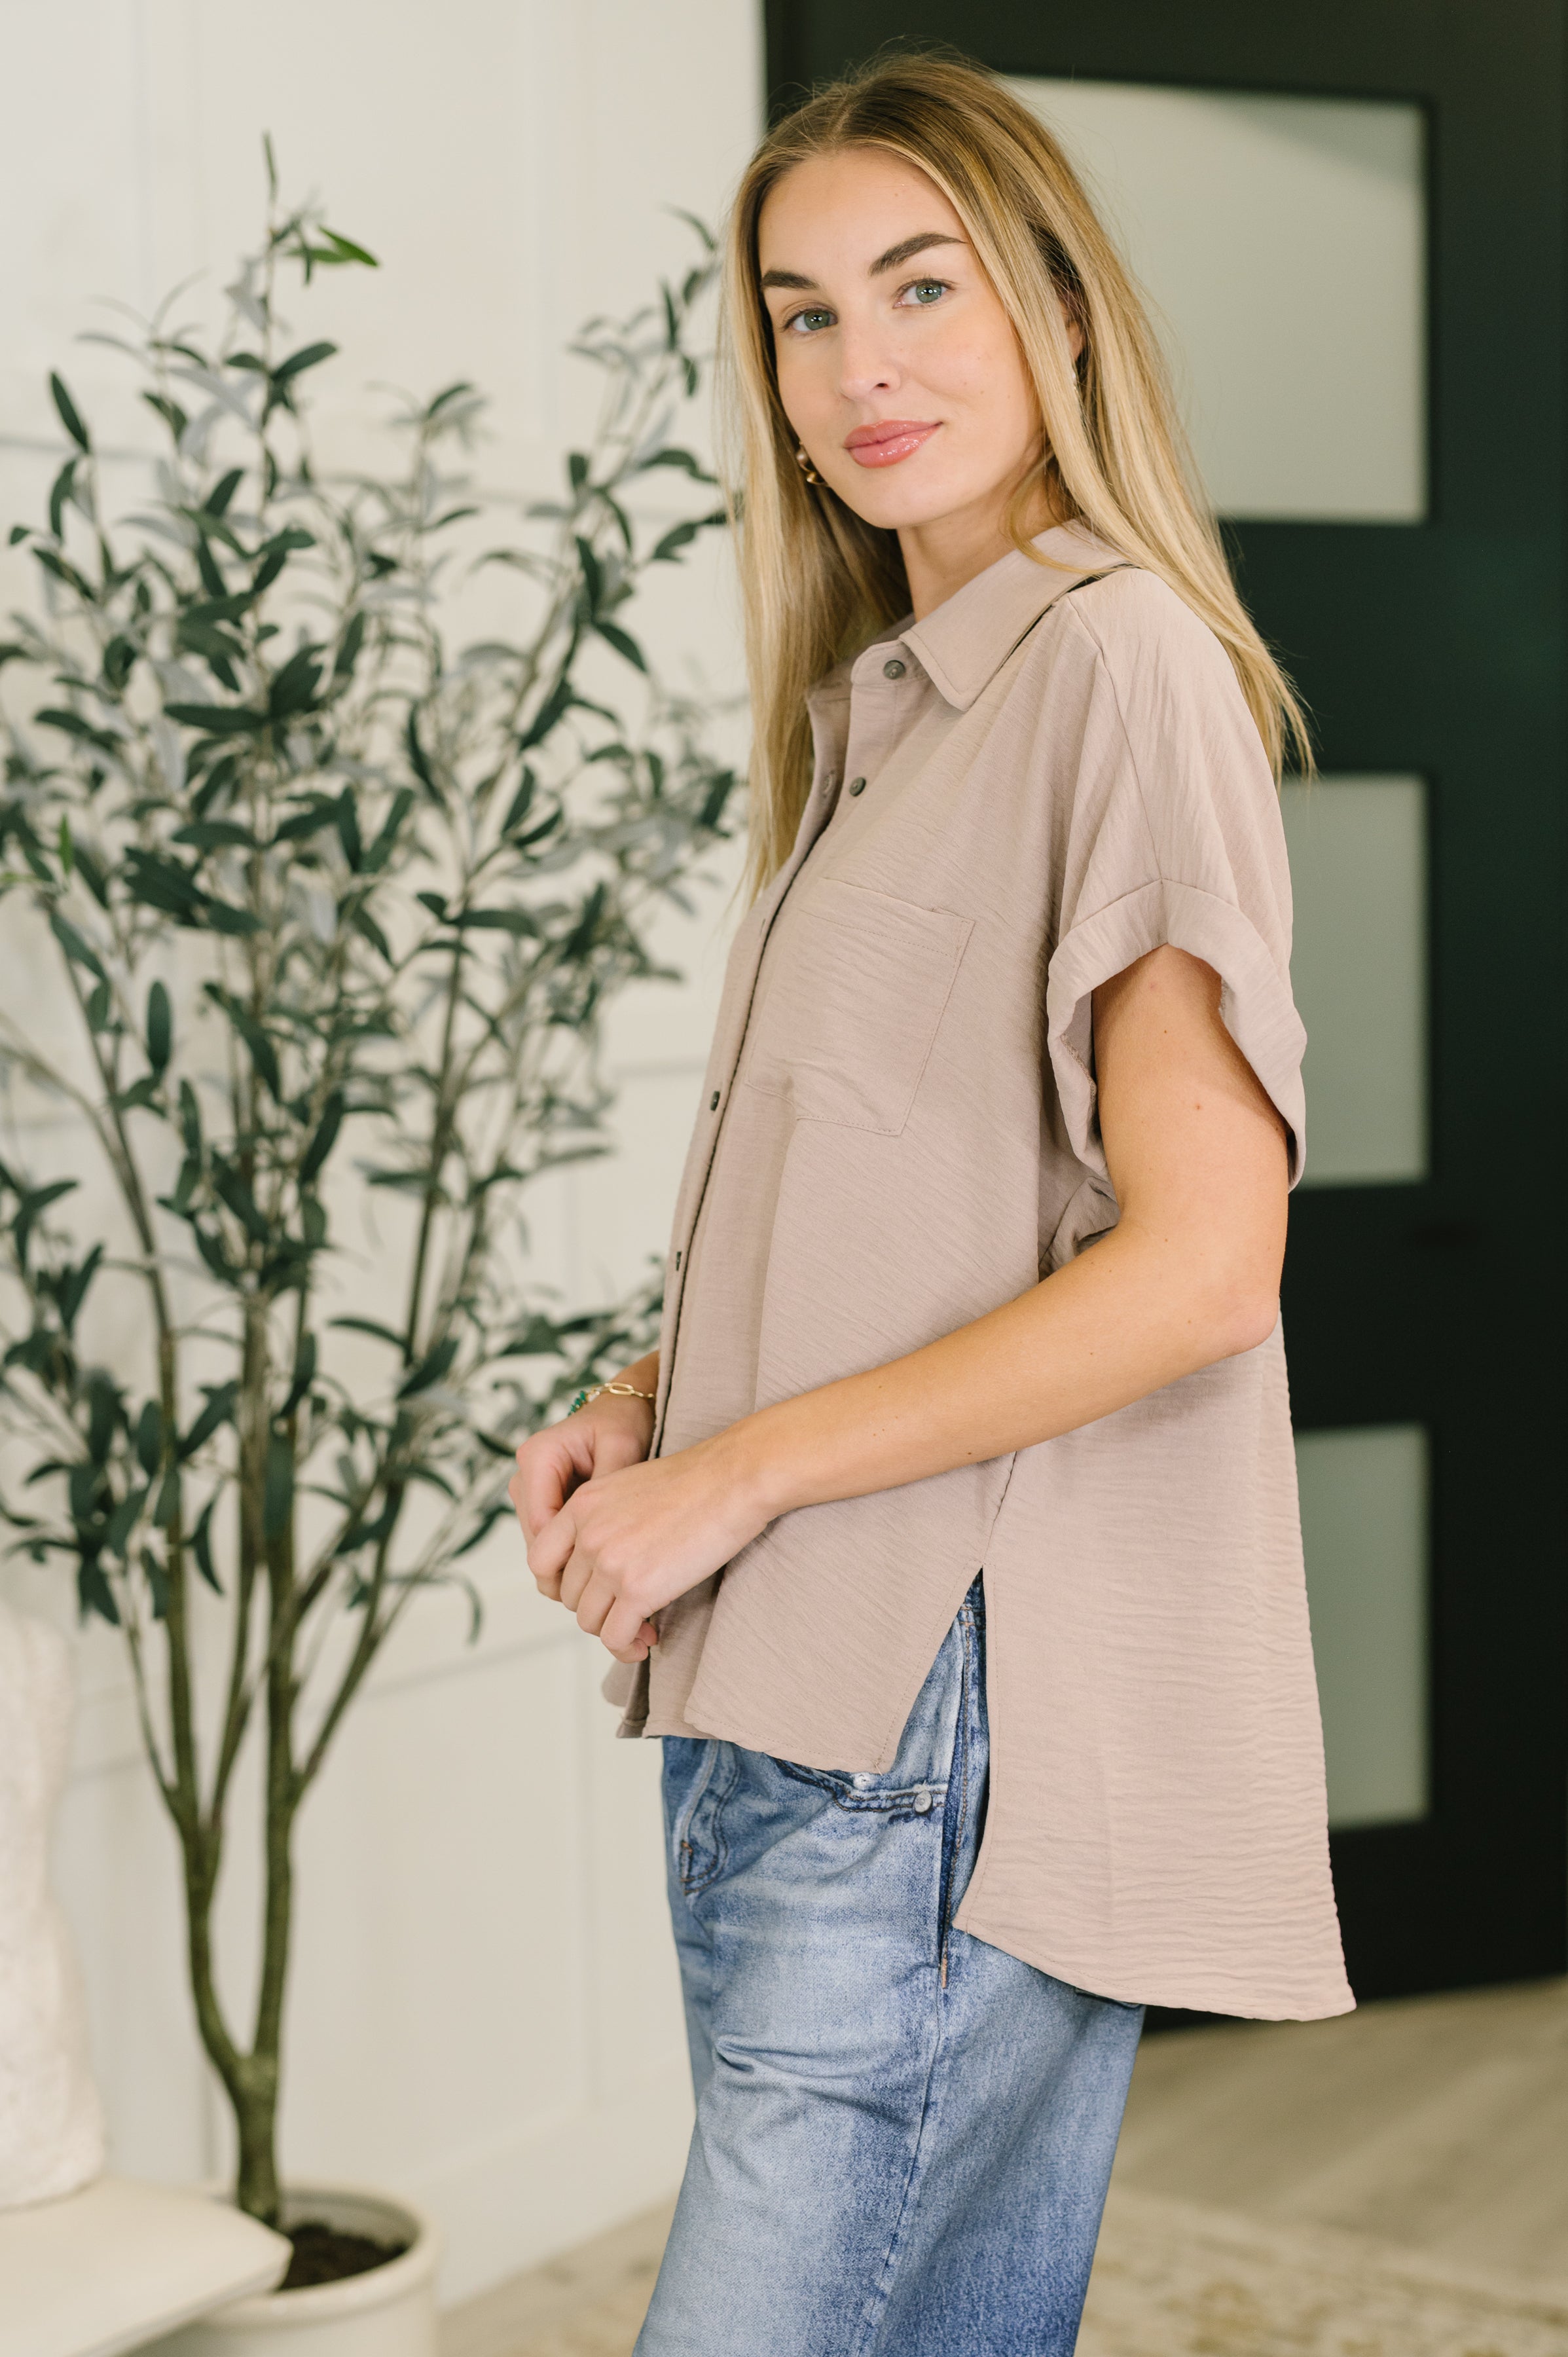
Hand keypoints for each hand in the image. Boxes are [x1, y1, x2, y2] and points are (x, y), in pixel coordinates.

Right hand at [510, 1394, 654, 1622]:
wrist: (623, 1410)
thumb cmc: (624, 1422)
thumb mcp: (621, 1449)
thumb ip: (606, 1488)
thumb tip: (598, 1536)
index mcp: (537, 1457)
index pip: (541, 1525)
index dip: (569, 1559)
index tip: (603, 1580)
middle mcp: (525, 1476)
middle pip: (537, 1543)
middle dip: (569, 1571)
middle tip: (610, 1595)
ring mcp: (530, 1492)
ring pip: (542, 1549)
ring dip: (571, 1569)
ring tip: (611, 1585)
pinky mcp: (541, 1504)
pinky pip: (551, 1543)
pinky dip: (573, 1558)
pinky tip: (603, 1569)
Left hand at [526, 1431, 769, 1663]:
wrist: (733, 1480)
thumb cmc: (696, 1482)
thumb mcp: (629, 1487)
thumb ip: (604, 1520)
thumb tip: (601, 1564)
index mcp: (582, 1506)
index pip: (541, 1560)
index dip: (562, 1585)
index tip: (590, 1593)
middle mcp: (587, 1534)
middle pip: (569, 1595)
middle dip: (596, 1608)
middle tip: (626, 1611)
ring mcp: (610, 1562)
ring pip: (588, 1620)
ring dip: (612, 1630)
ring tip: (640, 1629)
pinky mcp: (637, 1589)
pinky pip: (614, 1637)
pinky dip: (627, 1647)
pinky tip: (646, 1642)